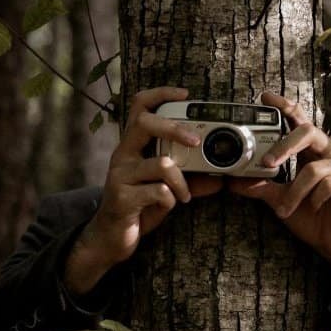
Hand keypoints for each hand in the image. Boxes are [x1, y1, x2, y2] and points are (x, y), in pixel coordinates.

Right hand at [70, 87, 222, 292]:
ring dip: (181, 181)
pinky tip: (169, 205)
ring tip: (184, 194)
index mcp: (132, 146)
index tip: (185, 94)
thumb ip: (190, 179)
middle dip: (175, 128)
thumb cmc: (139, 206)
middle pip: (144, 123)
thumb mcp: (167, 188)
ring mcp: (120, 175)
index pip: (139, 106)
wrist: (110, 237)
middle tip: (196, 141)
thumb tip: (220, 178)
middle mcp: (123, 155)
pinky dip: (171, 199)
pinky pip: (158, 191)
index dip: (161, 93)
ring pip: (160, 164)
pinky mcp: (122, 198)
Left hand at [229, 92, 330, 281]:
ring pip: (315, 168)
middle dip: (285, 146)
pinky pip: (330, 183)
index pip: (300, 121)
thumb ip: (260, 187)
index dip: (285, 107)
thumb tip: (232, 179)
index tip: (265, 98)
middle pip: (309, 132)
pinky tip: (313, 208)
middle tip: (266, 164)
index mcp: (312, 152)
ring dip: (295, 192)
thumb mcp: (279, 200)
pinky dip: (315, 197)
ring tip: (284, 210)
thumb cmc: (310, 217)